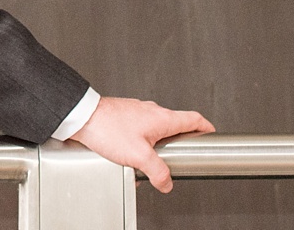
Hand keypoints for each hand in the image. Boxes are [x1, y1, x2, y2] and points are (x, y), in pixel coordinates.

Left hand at [67, 95, 213, 192]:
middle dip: (180, 142)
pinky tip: (131, 155)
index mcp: (162, 118)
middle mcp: (152, 111)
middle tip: (181, 156)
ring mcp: (137, 112)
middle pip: (175, 125)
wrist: (82, 116)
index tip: (211, 135)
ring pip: (156, 129)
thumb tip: (166, 182)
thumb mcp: (139, 156)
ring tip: (151, 162)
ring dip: (158, 145)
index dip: (206, 127)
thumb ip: (157, 171)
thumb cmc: (108, 129)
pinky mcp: (124, 116)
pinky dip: (142, 143)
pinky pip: (140, 130)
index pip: (193, 119)